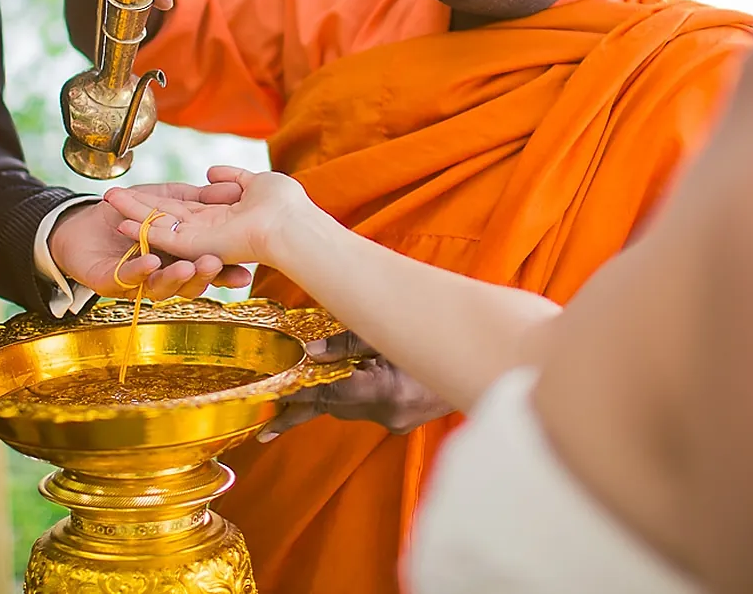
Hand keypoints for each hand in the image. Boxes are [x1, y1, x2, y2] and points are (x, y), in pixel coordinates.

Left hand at [49, 187, 252, 300]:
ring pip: (162, 287)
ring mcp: (139, 283)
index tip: (245, 273)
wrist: (84, 221)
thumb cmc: (128, 212)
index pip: (208, 269)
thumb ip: (196, 198)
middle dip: (204, 276)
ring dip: (176, 277)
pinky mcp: (112, 283)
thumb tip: (232, 189)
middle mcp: (165, 275)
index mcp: (182, 258)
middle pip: (190, 283)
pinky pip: (129, 279)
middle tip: (215, 264)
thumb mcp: (167, 198)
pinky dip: (140, 270)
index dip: (227, 274)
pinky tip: (150, 261)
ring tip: (187, 265)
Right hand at [102, 166, 326, 268]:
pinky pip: (165, 237)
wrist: (294, 226)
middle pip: (164, 217)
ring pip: (158, 225)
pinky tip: (120, 218)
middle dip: (136, 206)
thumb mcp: (255, 184)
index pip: (180, 209)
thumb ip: (232, 178)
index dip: (156, 201)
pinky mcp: (197, 245)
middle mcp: (206, 231)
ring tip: (109, 200)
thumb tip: (212, 173)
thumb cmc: (284, 205)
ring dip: (132, 213)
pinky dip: (142, 227)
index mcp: (218, 219)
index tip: (136, 193)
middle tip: (110, 197)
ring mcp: (200, 239)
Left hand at [258, 332, 452, 441]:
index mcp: (386, 389)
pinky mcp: (400, 421)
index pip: (331, 394)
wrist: (484, 364)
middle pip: (334, 408)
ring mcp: (397, 420)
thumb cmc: (436, 335)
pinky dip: (345, 400)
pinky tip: (328, 395)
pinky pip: (363, 410)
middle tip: (268, 417)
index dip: (300, 393)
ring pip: (347, 410)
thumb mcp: (390, 330)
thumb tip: (309, 350)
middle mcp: (389, 412)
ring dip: (322, 402)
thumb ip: (349, 342)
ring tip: (284, 411)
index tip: (273, 400)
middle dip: (302, 406)